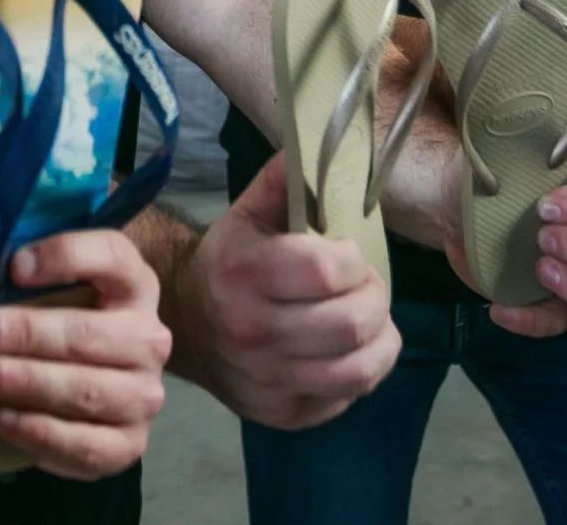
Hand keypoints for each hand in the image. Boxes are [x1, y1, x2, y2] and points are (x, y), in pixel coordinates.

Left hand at [0, 229, 170, 480]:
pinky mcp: (130, 444)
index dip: (64, 257)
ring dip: (25, 384)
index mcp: (135, 285)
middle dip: (24, 334)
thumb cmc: (62, 321)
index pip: (111, 258)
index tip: (14, 266)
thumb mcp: (55, 284)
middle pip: (87, 335)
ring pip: (85, 392)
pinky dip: (38, 433)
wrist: (98, 378)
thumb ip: (24, 272)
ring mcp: (144, 395)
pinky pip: (84, 446)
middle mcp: (150, 340)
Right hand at [166, 155, 398, 429]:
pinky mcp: (282, 414)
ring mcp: (267, 380)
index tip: (349, 253)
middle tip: (367, 286)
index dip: (355, 259)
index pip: (328, 272)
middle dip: (375, 297)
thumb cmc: (230, 260)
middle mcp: (252, 331)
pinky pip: (347, 397)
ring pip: (358, 370)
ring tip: (368, 319)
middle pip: (351, 324)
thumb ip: (286, 181)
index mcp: (244, 272)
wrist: (187, 323)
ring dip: (379, 339)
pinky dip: (361, 371)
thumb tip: (317, 152)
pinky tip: (347, 350)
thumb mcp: (249, 212)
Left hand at [462, 155, 566, 338]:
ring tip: (539, 272)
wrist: (449, 208)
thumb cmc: (483, 175)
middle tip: (542, 239)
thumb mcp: (501, 144)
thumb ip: (537, 128)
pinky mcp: (552, 300)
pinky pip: (561, 320)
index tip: (545, 206)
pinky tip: (499, 310)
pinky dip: (534, 321)